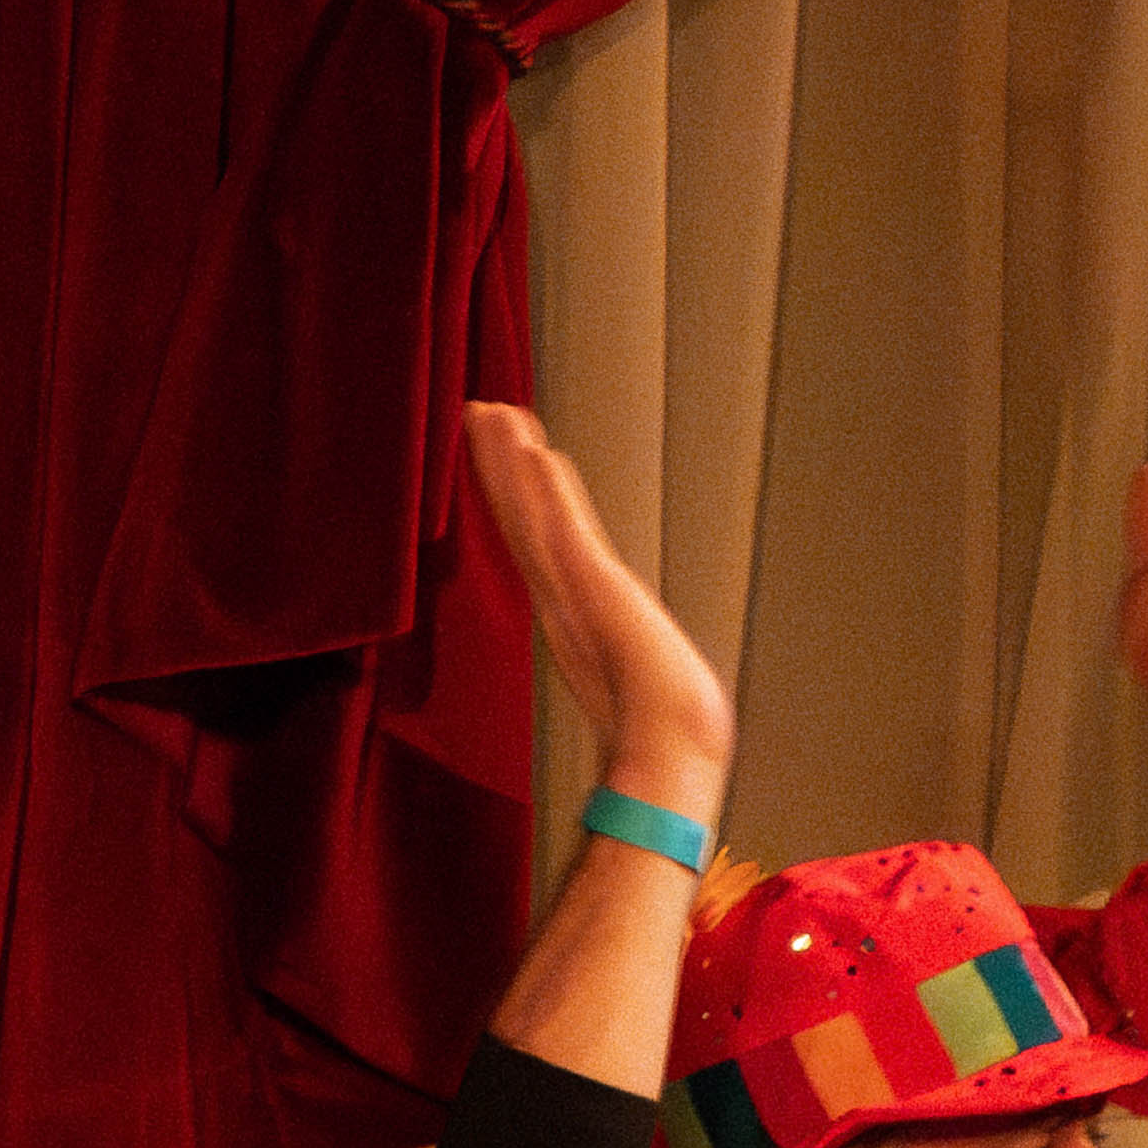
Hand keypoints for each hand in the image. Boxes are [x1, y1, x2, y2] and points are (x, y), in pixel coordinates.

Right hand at [459, 403, 732, 800]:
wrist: (669, 734)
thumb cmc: (660, 719)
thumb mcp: (628, 679)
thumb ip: (610, 664)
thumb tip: (609, 675)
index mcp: (569, 612)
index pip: (532, 540)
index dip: (512, 498)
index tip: (501, 455)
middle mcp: (561, 594)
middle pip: (520, 515)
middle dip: (498, 465)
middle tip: (478, 413)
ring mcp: (573, 587)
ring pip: (531, 511)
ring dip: (510, 462)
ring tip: (491, 412)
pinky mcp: (593, 584)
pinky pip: (562, 526)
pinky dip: (546, 490)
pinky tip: (534, 452)